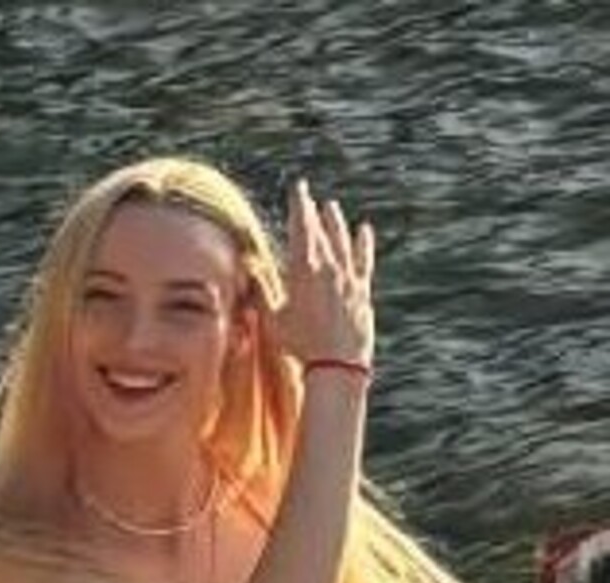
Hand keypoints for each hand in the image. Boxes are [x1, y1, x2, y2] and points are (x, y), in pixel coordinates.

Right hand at [268, 178, 374, 370]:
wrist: (338, 365)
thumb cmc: (302, 346)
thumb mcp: (274, 319)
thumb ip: (263, 290)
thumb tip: (249, 267)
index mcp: (304, 269)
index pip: (301, 226)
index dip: (300, 204)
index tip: (299, 188)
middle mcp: (328, 267)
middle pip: (321, 231)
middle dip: (314, 211)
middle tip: (310, 197)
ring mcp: (348, 277)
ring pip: (342, 240)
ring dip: (336, 222)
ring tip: (332, 208)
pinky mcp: (362, 289)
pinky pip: (363, 259)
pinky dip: (363, 243)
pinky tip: (364, 230)